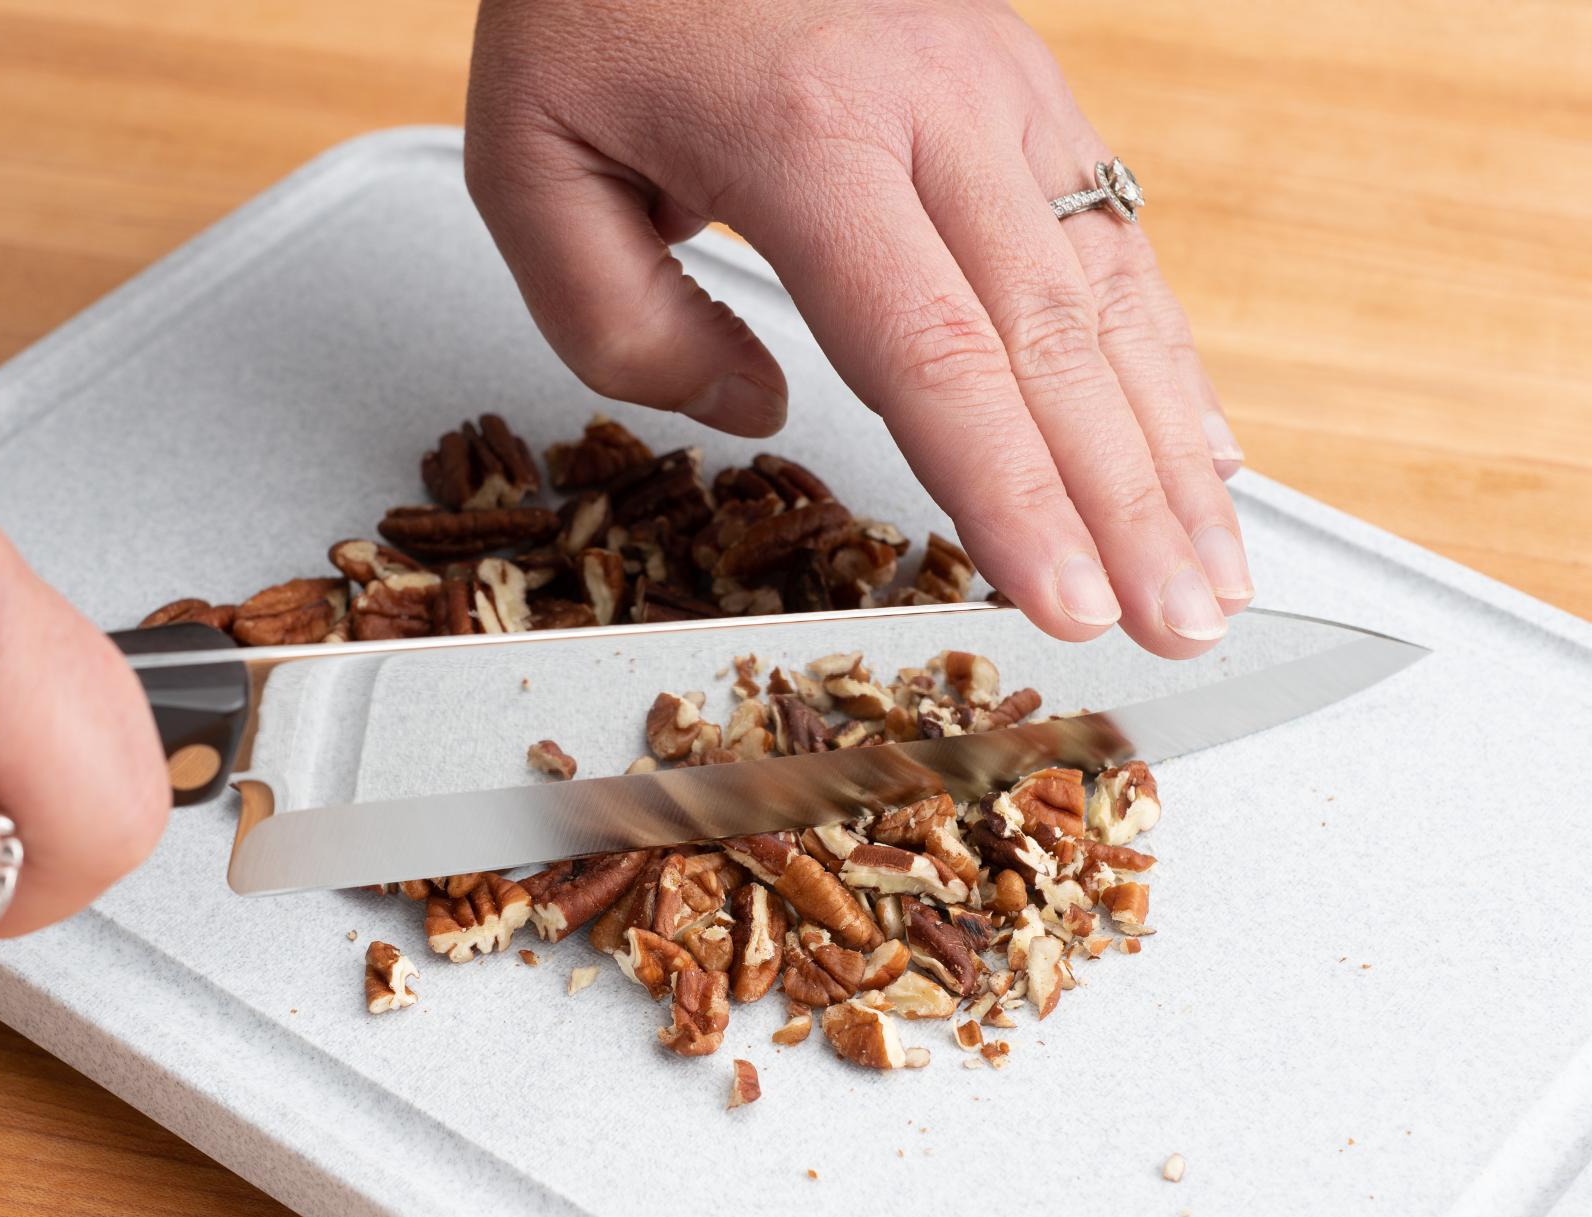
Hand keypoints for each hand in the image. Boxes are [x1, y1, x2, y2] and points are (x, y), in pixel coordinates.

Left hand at [467, 0, 1252, 656]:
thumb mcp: (527, 164)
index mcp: (804, 137)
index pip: (930, 354)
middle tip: (1184, 629)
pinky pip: (1114, 232)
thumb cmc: (598, 3)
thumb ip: (619, 324)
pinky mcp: (1022, 83)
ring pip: (1111, 290)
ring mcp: (995, 86)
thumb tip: (761, 410)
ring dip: (1171, 444)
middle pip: (1052, 342)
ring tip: (1213, 568)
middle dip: (1128, 504)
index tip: (1064, 602)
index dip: (1007, 494)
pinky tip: (1197, 440)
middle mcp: (931, 108)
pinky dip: (1164, 350)